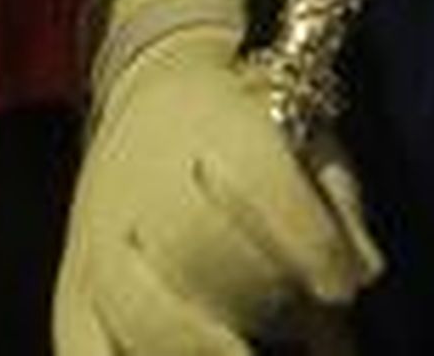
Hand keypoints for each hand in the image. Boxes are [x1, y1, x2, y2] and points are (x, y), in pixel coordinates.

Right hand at [53, 0, 381, 355]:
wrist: (153, 102)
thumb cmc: (251, 129)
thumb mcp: (307, 130)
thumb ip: (337, 200)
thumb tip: (361, 272)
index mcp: (216, 123)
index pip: (260, 178)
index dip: (307, 240)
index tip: (343, 286)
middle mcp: (147, 177)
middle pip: (193, 240)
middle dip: (256, 295)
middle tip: (301, 325)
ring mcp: (99, 240)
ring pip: (137, 307)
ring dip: (195, 346)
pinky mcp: (72, 291)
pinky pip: (80, 350)